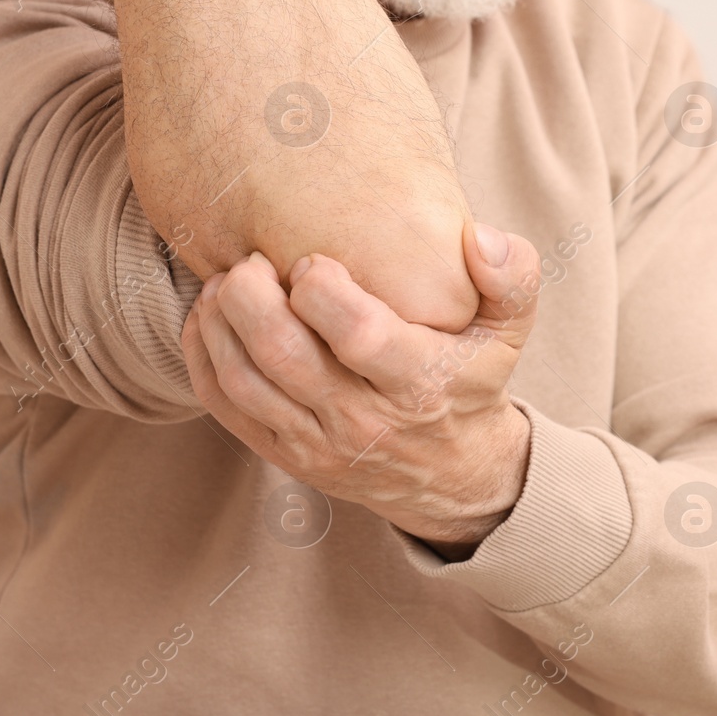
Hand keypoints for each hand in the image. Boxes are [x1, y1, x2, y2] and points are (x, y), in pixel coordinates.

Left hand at [182, 223, 541, 554]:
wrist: (452, 477)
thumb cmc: (472, 382)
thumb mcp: (511, 331)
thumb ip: (512, 276)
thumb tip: (477, 238)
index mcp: (418, 383)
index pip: (359, 336)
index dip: (324, 289)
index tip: (314, 259)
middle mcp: (362, 420)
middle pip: (285, 355)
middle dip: (253, 296)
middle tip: (252, 260)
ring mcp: (316, 441)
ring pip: (244, 380)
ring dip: (220, 322)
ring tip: (228, 280)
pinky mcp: (282, 453)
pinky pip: (224, 405)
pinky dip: (204, 354)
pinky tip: (210, 314)